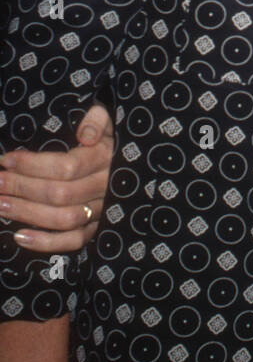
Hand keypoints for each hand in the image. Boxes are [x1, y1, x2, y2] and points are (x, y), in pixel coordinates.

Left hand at [0, 103, 113, 252]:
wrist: (131, 164)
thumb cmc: (106, 138)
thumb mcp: (107, 119)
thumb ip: (97, 119)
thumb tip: (86, 135)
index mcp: (105, 158)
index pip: (66, 167)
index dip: (32, 165)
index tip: (6, 160)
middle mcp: (105, 187)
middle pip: (60, 194)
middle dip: (21, 188)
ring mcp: (101, 210)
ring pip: (63, 219)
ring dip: (27, 214)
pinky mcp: (96, 227)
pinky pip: (73, 241)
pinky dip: (46, 243)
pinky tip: (19, 236)